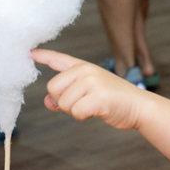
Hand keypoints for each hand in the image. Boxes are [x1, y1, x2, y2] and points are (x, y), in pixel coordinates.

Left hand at [32, 49, 147, 130]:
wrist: (139, 106)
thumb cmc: (114, 100)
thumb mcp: (88, 93)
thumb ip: (67, 95)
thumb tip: (47, 102)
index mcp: (82, 67)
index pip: (58, 59)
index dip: (43, 56)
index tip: (29, 52)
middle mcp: (85, 70)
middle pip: (53, 88)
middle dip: (63, 102)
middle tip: (83, 103)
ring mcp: (92, 81)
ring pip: (64, 103)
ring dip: (75, 111)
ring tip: (93, 106)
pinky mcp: (98, 96)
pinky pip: (76, 112)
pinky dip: (83, 117)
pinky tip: (97, 111)